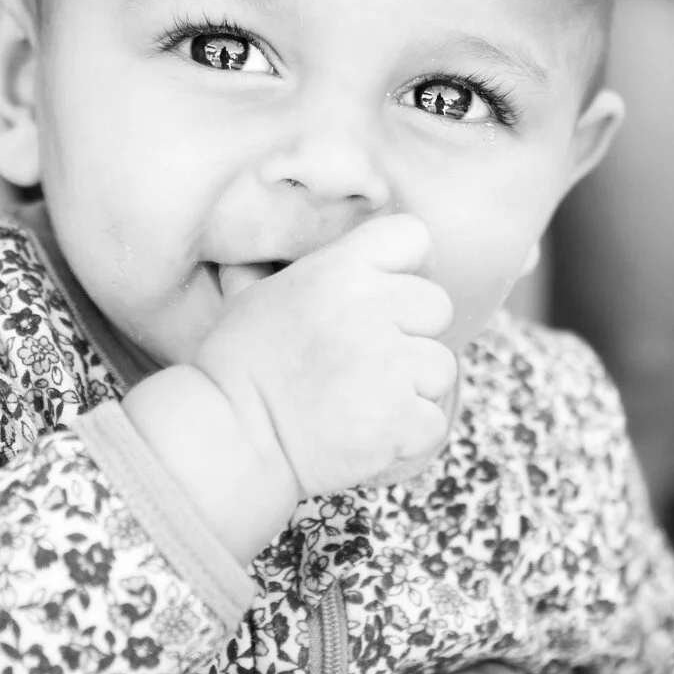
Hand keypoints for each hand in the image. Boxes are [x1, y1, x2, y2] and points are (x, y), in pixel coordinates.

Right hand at [196, 214, 456, 496]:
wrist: (232, 435)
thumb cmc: (235, 366)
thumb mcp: (249, 296)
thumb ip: (274, 267)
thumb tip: (265, 251)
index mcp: (340, 268)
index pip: (413, 236)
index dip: (405, 267)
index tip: (383, 299)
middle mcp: (371, 306)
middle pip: (437, 306)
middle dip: (412, 335)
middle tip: (369, 363)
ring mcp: (391, 362)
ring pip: (440, 367)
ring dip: (412, 390)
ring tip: (365, 404)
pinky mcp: (400, 416)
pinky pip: (433, 422)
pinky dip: (408, 438)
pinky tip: (368, 436)